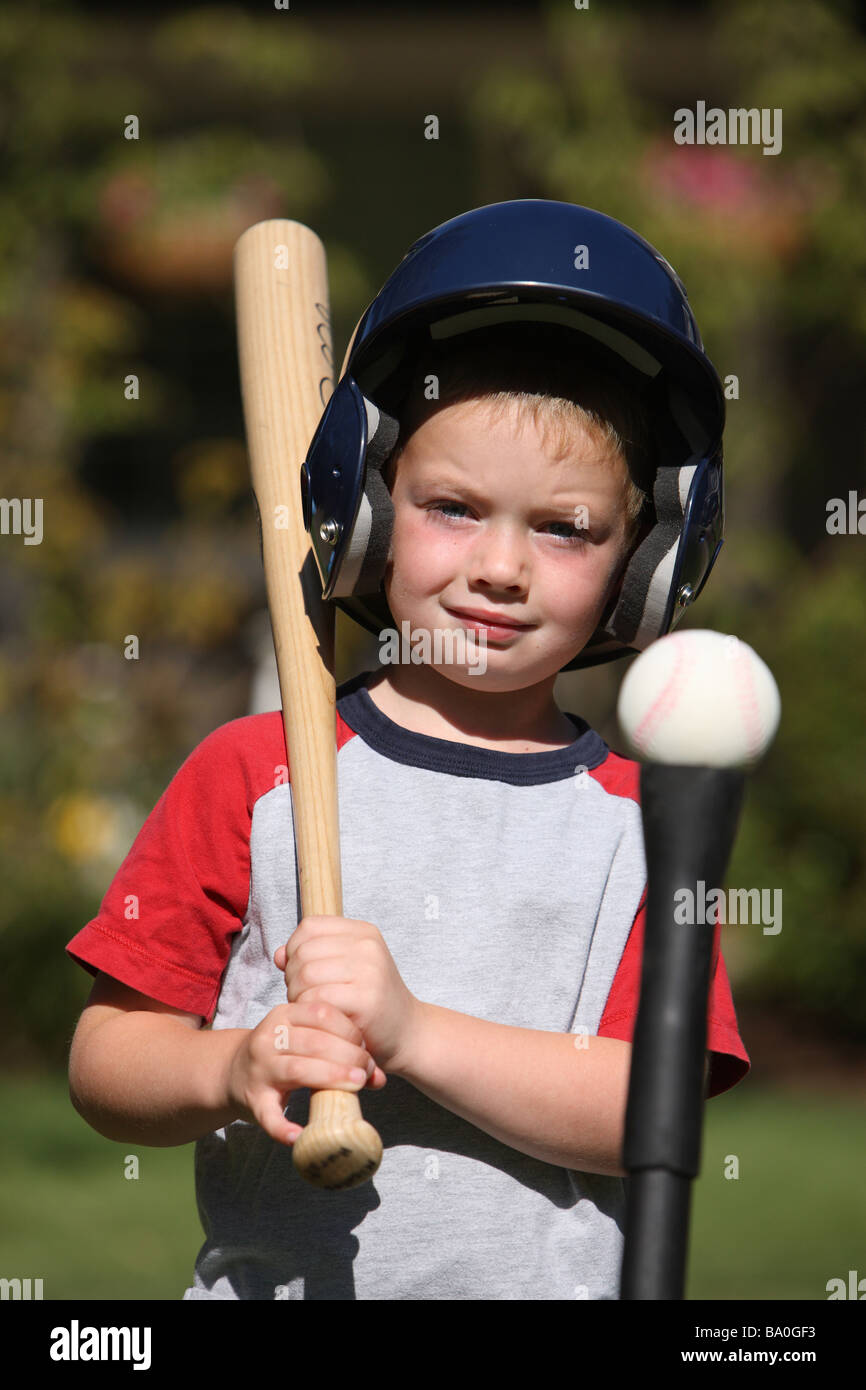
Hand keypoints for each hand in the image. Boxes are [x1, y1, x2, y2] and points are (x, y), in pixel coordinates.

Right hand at [224, 1001, 386, 1146]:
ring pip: (298, 1070)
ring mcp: (259, 1069)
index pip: (322, 1013)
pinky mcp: (253, 1100)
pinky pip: (269, 1115)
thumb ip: (340, 1049)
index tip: (367, 1048)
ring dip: (331, 1078)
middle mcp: (268, 1038)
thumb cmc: (283, 1054)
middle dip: (348, 1056)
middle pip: (315, 1042)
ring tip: (356, 1086)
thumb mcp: (305, 1041)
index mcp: (284, 1015)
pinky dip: (283, 1127)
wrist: (233, 1072)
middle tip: (367, 1072)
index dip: (350, 1031)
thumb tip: (379, 1077)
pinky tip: (300, 1135)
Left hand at [275, 915, 421, 1074]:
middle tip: (304, 996)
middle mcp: (368, 946)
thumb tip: (279, 955)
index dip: (295, 950)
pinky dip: (310, 1011)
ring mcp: (369, 971)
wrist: (407, 1033)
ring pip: (306, 975)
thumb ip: (311, 956)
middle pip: (303, 952)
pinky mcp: (366, 999)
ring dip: (298, 996)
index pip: (309, 926)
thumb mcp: (344, 969)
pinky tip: (321, 1019)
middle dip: (293, 977)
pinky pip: (318, 999)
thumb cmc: (369, 1001)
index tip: (302, 972)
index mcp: (363, 932)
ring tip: (312, 1008)